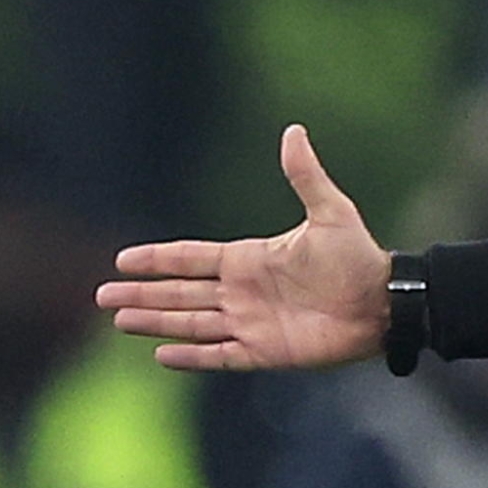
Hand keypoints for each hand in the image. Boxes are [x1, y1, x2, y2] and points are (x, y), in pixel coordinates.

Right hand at [96, 125, 394, 370]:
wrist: (385, 302)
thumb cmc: (359, 258)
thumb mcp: (331, 212)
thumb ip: (305, 175)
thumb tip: (294, 130)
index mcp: (251, 260)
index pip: (192, 258)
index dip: (158, 259)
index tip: (124, 258)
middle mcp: (244, 292)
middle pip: (180, 293)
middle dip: (142, 293)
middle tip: (102, 295)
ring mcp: (251, 323)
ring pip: (191, 323)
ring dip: (156, 321)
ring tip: (120, 320)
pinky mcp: (264, 352)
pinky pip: (218, 355)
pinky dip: (191, 357)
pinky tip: (161, 354)